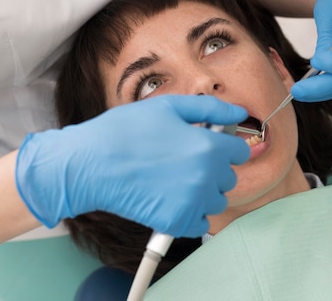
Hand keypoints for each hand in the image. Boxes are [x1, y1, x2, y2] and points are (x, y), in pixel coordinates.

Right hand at [15, 95, 249, 236]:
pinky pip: (200, 223)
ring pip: (215, 200)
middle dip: (211, 168)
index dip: (223, 145)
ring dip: (202, 192)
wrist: (91, 164)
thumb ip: (210, 109)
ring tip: (173, 180)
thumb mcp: (169, 107)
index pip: (240, 151)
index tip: (208, 145)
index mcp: (209, 146)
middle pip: (228, 177)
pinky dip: (190, 214)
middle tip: (181, 160)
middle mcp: (206, 177)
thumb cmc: (126, 131)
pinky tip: (169, 198)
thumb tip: (239, 114)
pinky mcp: (177, 222)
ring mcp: (192, 203)